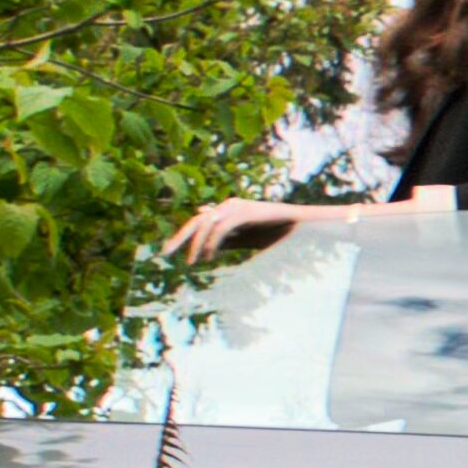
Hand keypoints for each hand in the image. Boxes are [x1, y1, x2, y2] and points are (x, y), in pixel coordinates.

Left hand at [159, 198, 317, 261]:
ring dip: (196, 244)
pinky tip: (209, 256)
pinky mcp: (244, 211)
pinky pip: (221, 228)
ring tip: (191, 262)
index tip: (171, 253)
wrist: (303, 226)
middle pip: (196, 221)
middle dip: (179, 237)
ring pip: (205, 224)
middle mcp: (227, 206)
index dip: (183, 237)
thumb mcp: (245, 241)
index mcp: (227, 212)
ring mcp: (235, 207)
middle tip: (165, 254)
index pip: (198, 223)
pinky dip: (213, 243)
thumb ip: (227, 241)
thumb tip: (204, 249)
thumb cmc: (278, 234)